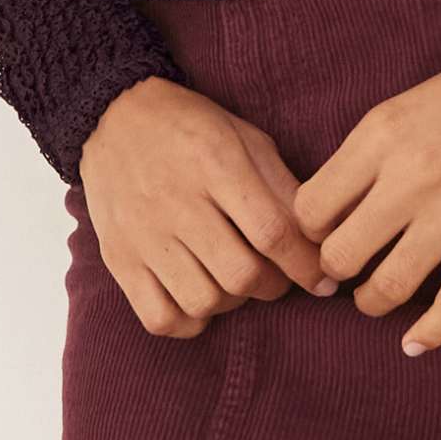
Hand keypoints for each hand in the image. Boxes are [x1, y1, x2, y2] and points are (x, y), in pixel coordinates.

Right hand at [78, 76, 338, 337]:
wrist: (115, 118)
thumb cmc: (193, 128)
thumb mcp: (246, 138)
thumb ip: (283, 186)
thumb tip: (320, 238)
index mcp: (217, 164)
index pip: (273, 232)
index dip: (306, 265)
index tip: (324, 282)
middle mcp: (178, 202)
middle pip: (241, 274)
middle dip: (274, 286)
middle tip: (276, 275)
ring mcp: (144, 235)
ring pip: (204, 301)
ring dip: (233, 302)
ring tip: (235, 282)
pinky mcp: (119, 259)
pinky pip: (160, 317)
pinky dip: (189, 321)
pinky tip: (200, 298)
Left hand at [291, 26, 440, 357]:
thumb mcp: (403, 107)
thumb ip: (365, 157)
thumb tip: (333, 213)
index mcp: (380, 136)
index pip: (310, 208)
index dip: (309, 231)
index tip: (324, 235)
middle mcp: (410, 177)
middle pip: (340, 255)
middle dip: (335, 271)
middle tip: (346, 271)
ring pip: (387, 288)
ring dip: (371, 303)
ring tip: (373, 298)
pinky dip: (428, 334)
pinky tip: (414, 343)